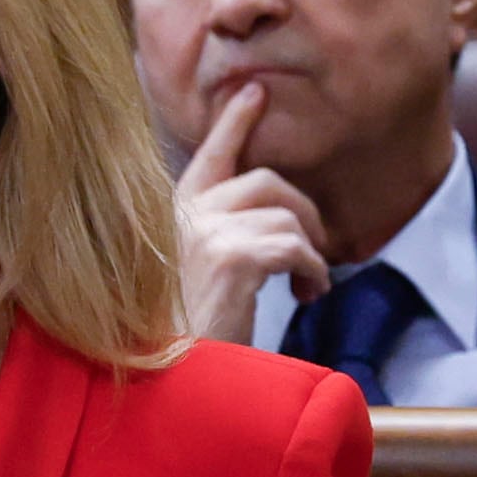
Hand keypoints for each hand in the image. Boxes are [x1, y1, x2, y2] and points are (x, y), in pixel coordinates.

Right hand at [174, 83, 328, 341]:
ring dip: (309, 247)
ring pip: (283, 213)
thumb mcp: (181, 282)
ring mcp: (204, 234)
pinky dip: (313, 268)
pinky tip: (310, 292)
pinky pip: (293, 246)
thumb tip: (259, 239)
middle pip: (260, 179)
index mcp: (167, 219)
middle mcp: (180, 218)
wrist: (161, 384)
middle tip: (316, 239)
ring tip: (309, 282)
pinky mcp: (230, 259)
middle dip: (300, 205)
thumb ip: (208, 249)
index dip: (233, 122)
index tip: (253, 92)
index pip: (205, 157)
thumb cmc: (175, 342)